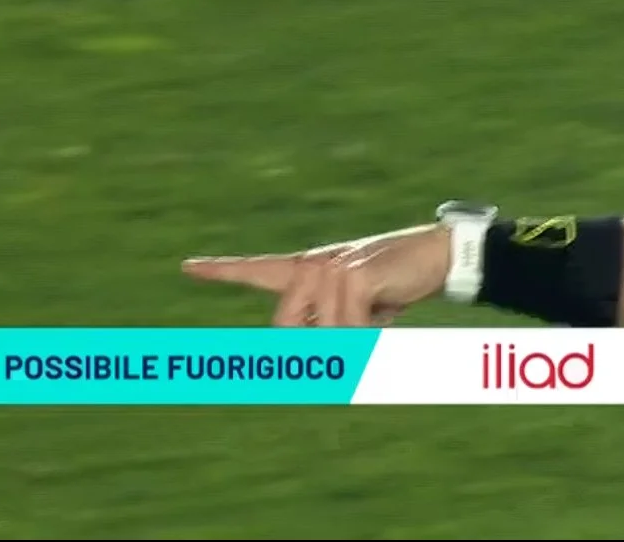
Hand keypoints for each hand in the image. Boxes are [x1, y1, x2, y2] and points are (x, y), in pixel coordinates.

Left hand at [183, 223, 450, 326]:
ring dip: (356, 340)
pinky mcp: (353, 276)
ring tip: (378, 314)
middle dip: (318, 348)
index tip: (188, 266)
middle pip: (284, 330)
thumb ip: (327, 329)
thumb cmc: (392, 285)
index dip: (221, 270)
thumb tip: (311, 368)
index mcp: (306, 270)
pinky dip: (369, 336)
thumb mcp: (354, 312)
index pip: (256, 269)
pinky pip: (349, 330)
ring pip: (325, 338)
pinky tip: (386, 313)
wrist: (435, 255)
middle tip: (355, 333)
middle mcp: (311, 266)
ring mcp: (330, 269)